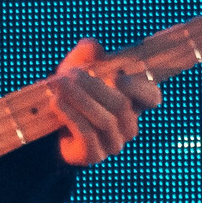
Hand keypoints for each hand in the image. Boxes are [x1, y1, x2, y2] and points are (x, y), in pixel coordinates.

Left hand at [50, 38, 162, 167]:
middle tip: (71, 74)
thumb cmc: (72, 91)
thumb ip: (87, 53)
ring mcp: (113, 143)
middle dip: (94, 87)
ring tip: (58, 84)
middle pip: (121, 105)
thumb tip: (94, 47)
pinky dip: (71, 115)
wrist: (49, 124)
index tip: (118, 76)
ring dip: (80, 99)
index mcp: (134, 103)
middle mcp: (128, 125)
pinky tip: (56, 101)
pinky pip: (87, 134)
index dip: (140, 87)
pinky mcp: (95, 155)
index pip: (152, 97)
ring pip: (105, 120)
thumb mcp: (78, 67)